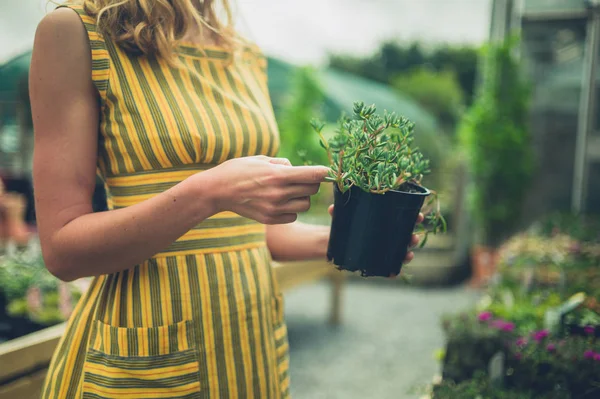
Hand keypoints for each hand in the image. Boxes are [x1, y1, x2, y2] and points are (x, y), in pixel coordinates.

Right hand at [205, 156, 328, 224]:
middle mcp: (279, 193)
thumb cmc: (238, 170)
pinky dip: (291, 210)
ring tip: (288, 191)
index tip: (326, 171)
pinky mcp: (270, 219)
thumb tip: (298, 170)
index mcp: (278, 175)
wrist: (217, 190)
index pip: (313, 175)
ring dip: (302, 197)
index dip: (323, 172)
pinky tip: (280, 202)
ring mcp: (274, 208)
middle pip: (312, 190)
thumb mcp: (261, 159)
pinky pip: (293, 216)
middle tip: (301, 178)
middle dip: (310, 183)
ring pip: (305, 205)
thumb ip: (283, 164)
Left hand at [328, 205, 423, 271]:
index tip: (420, 216)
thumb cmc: (344, 226)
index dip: (414, 217)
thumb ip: (339, 212)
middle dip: (413, 238)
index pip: (404, 218)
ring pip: (400, 252)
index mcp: (385, 222)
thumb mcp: (343, 218)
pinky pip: (389, 269)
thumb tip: (332, 209)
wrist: (335, 243)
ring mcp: (384, 250)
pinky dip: (393, 272)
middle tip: (414, 237)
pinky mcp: (377, 262)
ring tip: (408, 254)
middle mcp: (388, 236)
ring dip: (407, 254)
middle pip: (406, 237)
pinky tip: (394, 273)